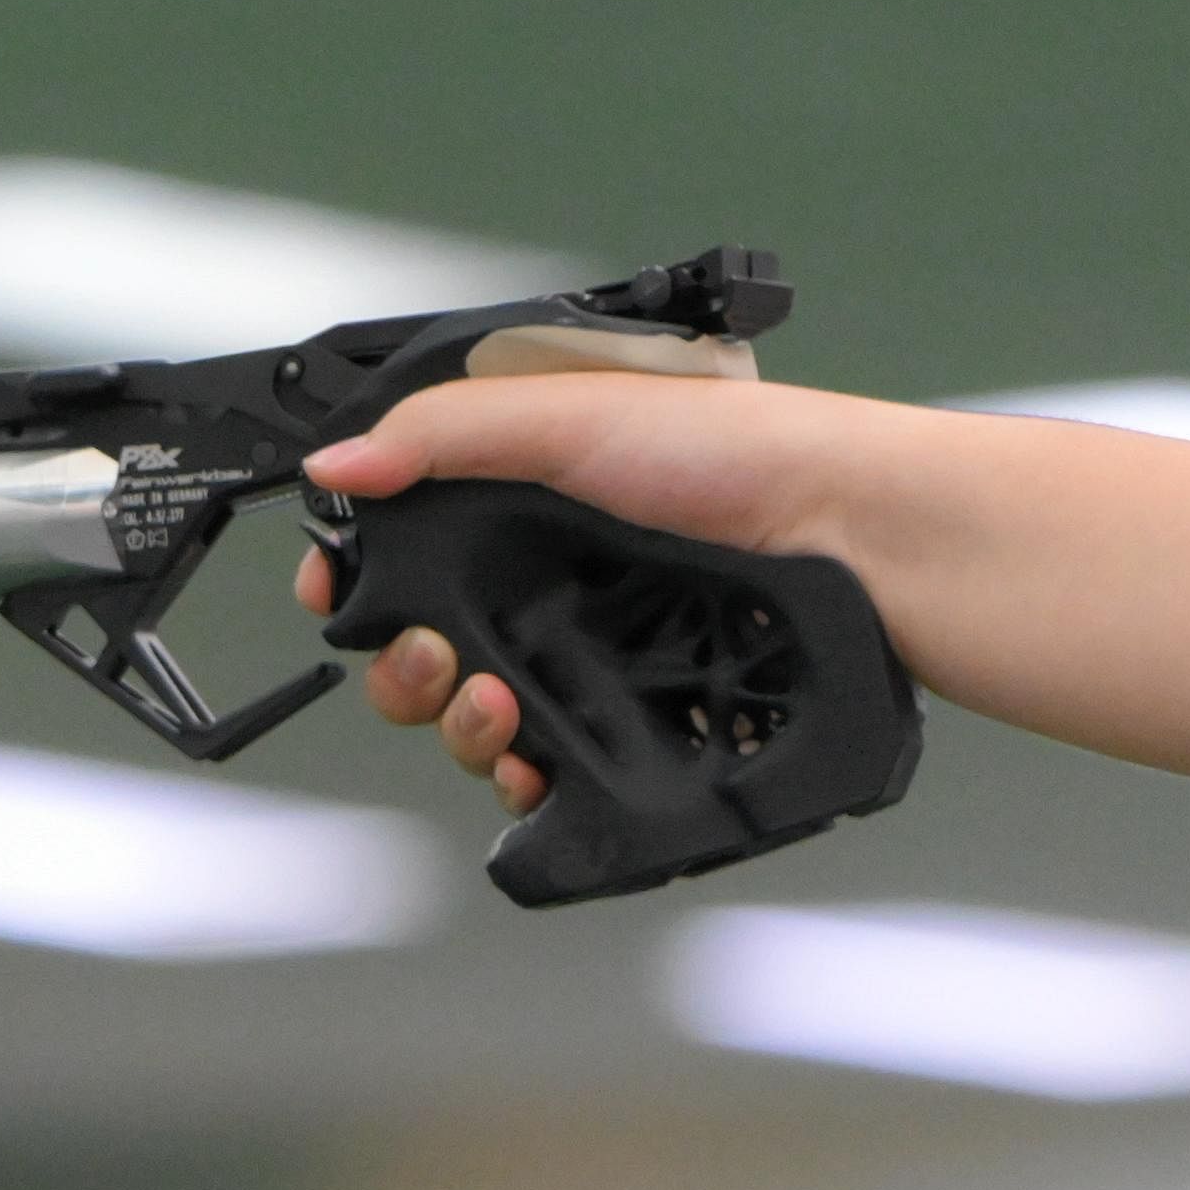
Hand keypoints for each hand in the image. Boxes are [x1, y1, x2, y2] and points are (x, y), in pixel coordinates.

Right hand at [287, 373, 807, 820]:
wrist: (854, 539)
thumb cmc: (740, 451)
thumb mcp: (573, 413)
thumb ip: (445, 433)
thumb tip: (335, 463)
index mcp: (528, 497)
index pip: (410, 548)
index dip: (362, 579)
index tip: (339, 598)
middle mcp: (554, 580)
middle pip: (428, 647)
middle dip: (404, 667)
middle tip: (429, 658)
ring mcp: (595, 656)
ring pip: (479, 717)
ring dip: (457, 725)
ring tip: (489, 707)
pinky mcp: (639, 718)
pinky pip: (550, 769)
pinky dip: (522, 777)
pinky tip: (527, 766)